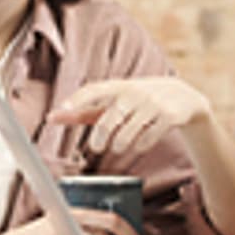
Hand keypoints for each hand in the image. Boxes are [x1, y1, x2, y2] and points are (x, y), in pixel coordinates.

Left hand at [47, 78, 210, 156]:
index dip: (77, 99)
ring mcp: (153, 104)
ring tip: (120, 146)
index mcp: (119, 87)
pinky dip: (141, 146)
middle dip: (101, 137)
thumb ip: (83, 111)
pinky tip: (141, 143)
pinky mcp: (168, 116)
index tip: (62, 109)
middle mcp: (135, 92)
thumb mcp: (114, 102)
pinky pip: (148, 138)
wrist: (183, 97)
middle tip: (97, 147)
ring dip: (121, 145)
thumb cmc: (140, 101)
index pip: (94, 89)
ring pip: (128, 133)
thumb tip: (51, 117)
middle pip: (110, 119)